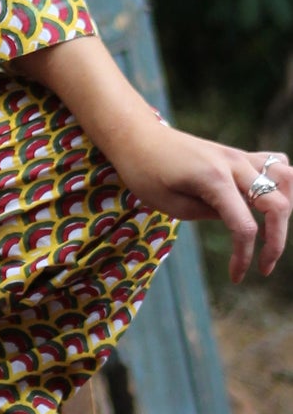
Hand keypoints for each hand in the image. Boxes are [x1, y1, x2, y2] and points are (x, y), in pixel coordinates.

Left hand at [107, 121, 289, 284]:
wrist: (137, 136)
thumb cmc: (145, 171)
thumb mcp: (170, 203)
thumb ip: (210, 214)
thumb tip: (243, 223)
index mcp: (213, 179)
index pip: (245, 226)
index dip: (245, 257)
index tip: (236, 277)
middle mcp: (233, 164)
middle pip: (277, 205)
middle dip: (276, 243)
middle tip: (263, 267)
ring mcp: (238, 155)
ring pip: (286, 178)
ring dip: (285, 209)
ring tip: (271, 232)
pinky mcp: (238, 154)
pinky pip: (276, 163)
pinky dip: (282, 185)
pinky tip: (269, 203)